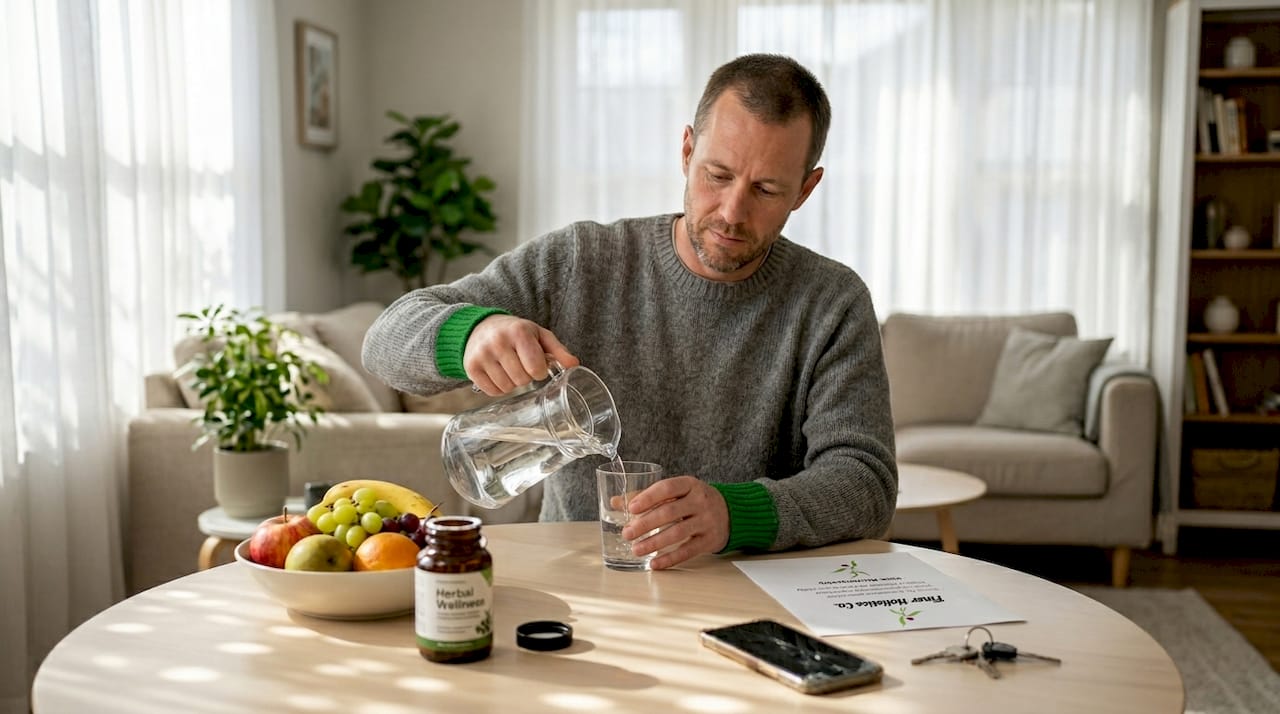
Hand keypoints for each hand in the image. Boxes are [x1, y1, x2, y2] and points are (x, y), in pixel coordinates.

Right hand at [463, 315, 578, 394]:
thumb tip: (574, 366)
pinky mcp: (470, 367)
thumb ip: (558, 351)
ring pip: (506, 388)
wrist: (481, 327)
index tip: (536, 364)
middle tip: (521, 366)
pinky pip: (492, 392)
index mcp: (519, 331)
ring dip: (512, 383)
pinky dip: (498, 388)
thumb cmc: (516, 333)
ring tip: (509, 369)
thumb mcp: (539, 335)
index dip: (539, 371)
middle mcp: (498, 341)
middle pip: (521, 380)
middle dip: (526, 377)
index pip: (536, 367)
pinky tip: (498, 374)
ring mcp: (482, 354)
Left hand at [621, 476, 728, 568]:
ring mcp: (706, 521)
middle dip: (645, 524)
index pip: (667, 488)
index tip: (631, 508)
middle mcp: (700, 501)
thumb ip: (647, 497)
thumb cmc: (695, 501)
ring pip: (678, 533)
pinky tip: (655, 563)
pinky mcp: (710, 540)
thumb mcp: (677, 492)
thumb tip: (616, 502)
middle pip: (670, 512)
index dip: (648, 498)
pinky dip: (670, 559)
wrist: (731, 513)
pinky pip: (688, 551)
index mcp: (689, 485)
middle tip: (627, 533)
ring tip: (636, 549)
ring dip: (654, 543)